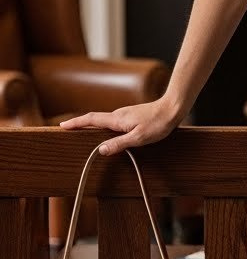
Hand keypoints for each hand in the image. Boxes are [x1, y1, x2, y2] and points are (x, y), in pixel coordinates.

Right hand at [58, 96, 184, 155]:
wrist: (172, 109)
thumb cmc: (158, 124)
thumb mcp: (138, 138)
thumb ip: (119, 144)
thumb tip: (100, 150)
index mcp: (117, 119)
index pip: (90, 120)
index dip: (75, 123)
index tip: (62, 126)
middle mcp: (118, 114)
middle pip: (94, 119)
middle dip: (79, 124)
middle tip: (67, 129)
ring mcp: (125, 114)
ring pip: (104, 120)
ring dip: (92, 124)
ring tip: (82, 132)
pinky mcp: (132, 116)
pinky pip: (113, 121)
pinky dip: (104, 126)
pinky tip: (107, 132)